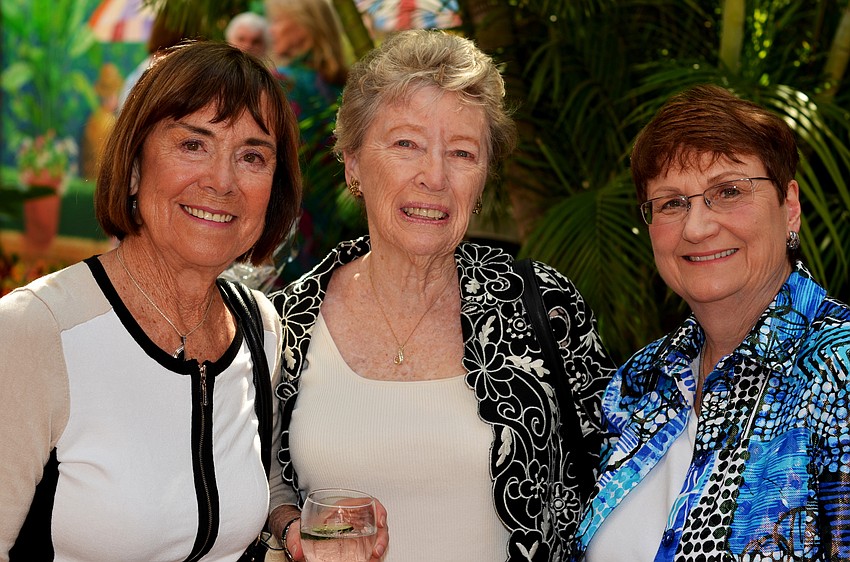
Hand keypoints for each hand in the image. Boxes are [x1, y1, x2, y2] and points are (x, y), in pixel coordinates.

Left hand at [273, 500, 388, 560]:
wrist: (302, 540)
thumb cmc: (305, 528)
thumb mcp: (299, 529)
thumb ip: (296, 538)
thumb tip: (296, 551)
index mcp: (343, 509)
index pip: (367, 502)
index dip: (378, 510)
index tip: (380, 521)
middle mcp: (354, 520)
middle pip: (377, 523)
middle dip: (382, 537)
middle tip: (377, 550)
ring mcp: (358, 534)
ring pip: (377, 537)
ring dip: (379, 548)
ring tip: (374, 558)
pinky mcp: (358, 547)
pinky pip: (370, 549)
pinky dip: (373, 556)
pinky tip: (369, 560)